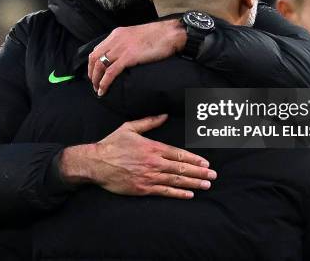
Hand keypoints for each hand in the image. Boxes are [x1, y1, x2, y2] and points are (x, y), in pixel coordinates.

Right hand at [59, 115, 215, 198]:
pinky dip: (178, 193)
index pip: (178, 155)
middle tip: (213, 175)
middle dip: (199, 172)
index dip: (194, 160)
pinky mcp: (143, 188)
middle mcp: (153, 163)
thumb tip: (164, 115)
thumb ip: (148, 122)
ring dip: (193, 183)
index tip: (206, 163)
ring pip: (176, 181)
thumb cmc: (112, 144)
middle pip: (181, 169)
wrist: (96, 162)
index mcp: (152, 148)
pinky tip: (189, 194)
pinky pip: (164, 192)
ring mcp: (149, 177)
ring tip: (206, 185)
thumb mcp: (129, 128)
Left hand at [88, 20, 186, 95]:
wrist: (170, 33)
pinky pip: (110, 72)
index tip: (95, 72)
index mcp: (117, 34)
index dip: (93, 62)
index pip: (98, 48)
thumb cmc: (158, 36)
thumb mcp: (136, 36)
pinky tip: (103, 90)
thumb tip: (124, 55)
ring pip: (100, 65)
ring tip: (97, 89)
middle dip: (92, 72)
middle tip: (94, 83)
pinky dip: (104, 83)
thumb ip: (127, 43)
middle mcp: (115, 39)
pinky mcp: (128, 57)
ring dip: (96, 79)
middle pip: (94, 57)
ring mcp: (121, 48)